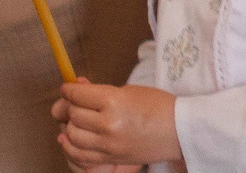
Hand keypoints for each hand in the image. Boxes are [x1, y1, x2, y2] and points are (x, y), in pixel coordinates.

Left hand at [54, 81, 177, 167]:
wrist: (178, 131)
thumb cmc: (158, 106)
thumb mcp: (130, 91)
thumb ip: (102, 92)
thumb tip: (78, 88)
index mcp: (114, 102)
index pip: (78, 95)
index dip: (69, 90)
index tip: (67, 88)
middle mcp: (107, 124)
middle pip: (73, 115)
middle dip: (70, 106)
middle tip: (73, 102)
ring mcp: (106, 144)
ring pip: (71, 135)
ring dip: (70, 125)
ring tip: (76, 120)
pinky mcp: (108, 157)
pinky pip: (78, 154)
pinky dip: (70, 146)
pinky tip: (70, 138)